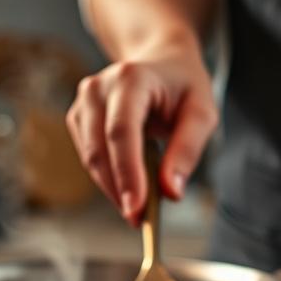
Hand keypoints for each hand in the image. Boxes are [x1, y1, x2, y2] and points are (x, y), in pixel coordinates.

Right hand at [66, 32, 217, 225]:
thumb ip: (187, 150)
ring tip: (138, 209)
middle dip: (119, 189)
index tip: (136, 208)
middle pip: (100, 149)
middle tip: (139, 219)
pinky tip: (128, 188)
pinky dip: (107, 179)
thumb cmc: (183, 86)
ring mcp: (84, 102)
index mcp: (131, 78)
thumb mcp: (201, 113)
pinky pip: (89, 158)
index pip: (122, 131)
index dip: (127, 173)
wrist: (162, 61)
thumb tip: (170, 192)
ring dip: (112, 188)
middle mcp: (99, 87)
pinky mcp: (79, 118)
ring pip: (91, 158)